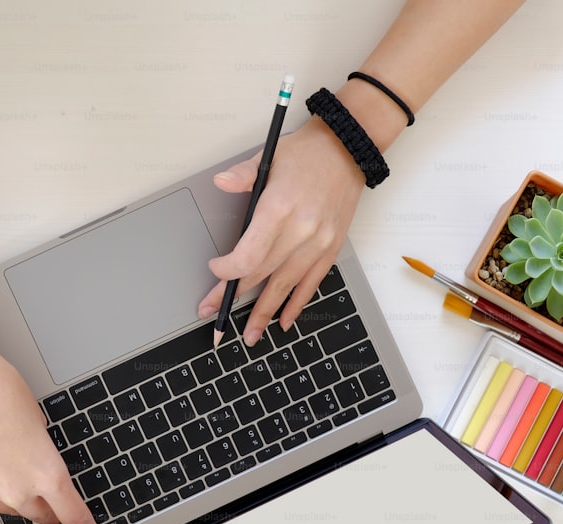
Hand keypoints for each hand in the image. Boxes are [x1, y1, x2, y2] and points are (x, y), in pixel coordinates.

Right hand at [0, 324, 100, 523]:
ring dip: (20, 498)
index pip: (71, 514)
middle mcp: (17, 490)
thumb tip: (37, 462)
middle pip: (41, 516)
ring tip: (16, 469)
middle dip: (50, 510)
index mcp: (46, 474)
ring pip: (11, 508)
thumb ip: (42, 453)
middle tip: (53, 499)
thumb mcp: (38, 421)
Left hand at [197, 116, 363, 345]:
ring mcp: (318, 242)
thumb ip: (242, 176)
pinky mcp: (331, 248)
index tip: (216, 272)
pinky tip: (283, 321)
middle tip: (214, 316)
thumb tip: (220, 183)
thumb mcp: (268, 157)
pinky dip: (296, 304)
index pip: (248, 255)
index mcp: (280, 208)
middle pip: (261, 274)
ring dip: (264, 313)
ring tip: (249, 335)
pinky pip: (312, 283)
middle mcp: (301, 230)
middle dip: (233, 298)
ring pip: (285, 286)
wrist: (348, 149)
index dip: (228, 272)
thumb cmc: (306, 153)